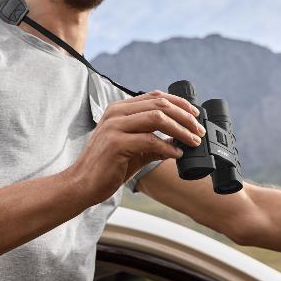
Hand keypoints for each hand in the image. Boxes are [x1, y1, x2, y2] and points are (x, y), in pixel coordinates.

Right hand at [68, 90, 204, 204]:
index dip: (179, 103)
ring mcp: (114, 126)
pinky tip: (176, 154)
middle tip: (198, 131)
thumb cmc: (106, 166)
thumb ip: (154, 142)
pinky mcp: (116, 143)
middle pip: (160, 104)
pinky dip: (167, 147)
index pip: (155, 96)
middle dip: (184, 117)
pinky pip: (149, 140)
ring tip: (193, 141)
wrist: (81, 184)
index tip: (195, 115)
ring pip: (157, 118)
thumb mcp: (134, 149)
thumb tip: (179, 141)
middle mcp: (116, 113)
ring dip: (180, 130)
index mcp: (119, 109)